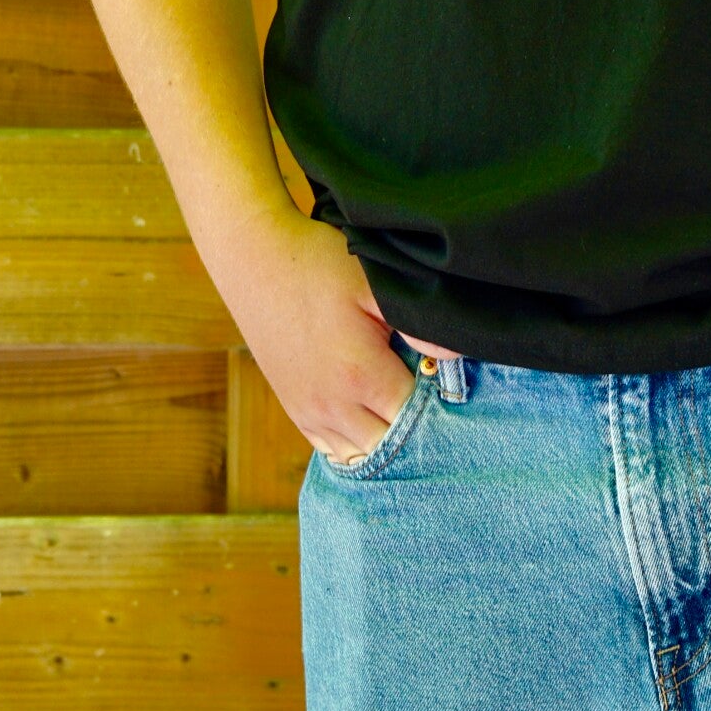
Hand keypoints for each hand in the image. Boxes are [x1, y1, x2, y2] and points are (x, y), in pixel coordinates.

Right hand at [215, 208, 462, 464]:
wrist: (254, 257)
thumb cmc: (317, 264)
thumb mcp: (374, 283)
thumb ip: (417, 325)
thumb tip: (457, 357)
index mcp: (359, 376)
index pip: (415, 416)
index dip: (439, 402)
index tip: (448, 379)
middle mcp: (332, 405)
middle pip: (390, 443)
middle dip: (417, 426)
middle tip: (433, 394)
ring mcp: (309, 411)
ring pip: (360, 453)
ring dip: (386, 437)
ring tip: (405, 405)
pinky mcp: (294, 407)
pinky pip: (331, 448)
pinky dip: (357, 442)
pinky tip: (374, 420)